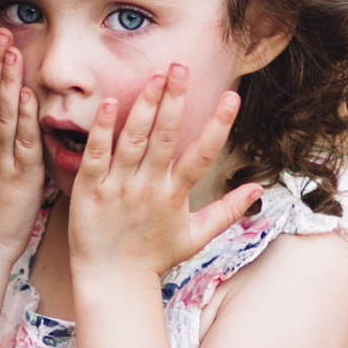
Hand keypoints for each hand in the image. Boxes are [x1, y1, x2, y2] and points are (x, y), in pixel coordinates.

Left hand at [68, 64, 262, 282]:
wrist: (112, 281)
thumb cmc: (153, 258)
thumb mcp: (196, 236)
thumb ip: (227, 211)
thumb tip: (258, 190)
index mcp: (175, 195)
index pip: (202, 155)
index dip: (218, 125)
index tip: (232, 96)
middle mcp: (149, 187)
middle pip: (165, 137)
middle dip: (175, 100)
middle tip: (181, 66)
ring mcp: (118, 187)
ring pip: (133, 140)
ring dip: (143, 106)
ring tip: (154, 76)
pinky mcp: (89, 190)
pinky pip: (95, 155)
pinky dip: (102, 130)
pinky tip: (107, 103)